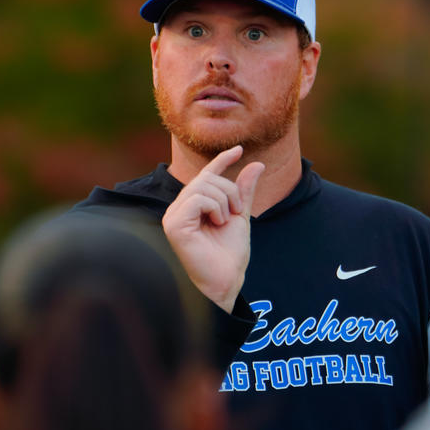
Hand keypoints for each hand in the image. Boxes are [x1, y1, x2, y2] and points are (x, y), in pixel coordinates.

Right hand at [162, 146, 263, 312]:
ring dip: (224, 201)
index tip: (240, 149)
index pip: (206, 176)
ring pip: (203, 187)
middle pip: (207, 179)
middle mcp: (179, 208)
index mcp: (192, 206)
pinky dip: (215, 208)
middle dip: (230, 191)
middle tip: (236, 213)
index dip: (222, 160)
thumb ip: (244, 191)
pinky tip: (217, 224)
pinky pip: (198, 199)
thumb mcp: (240, 216)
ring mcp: (173, 216)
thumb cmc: (229, 254)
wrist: (227, 279)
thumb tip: (256, 164)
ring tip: (224, 222)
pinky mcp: (174, 225)